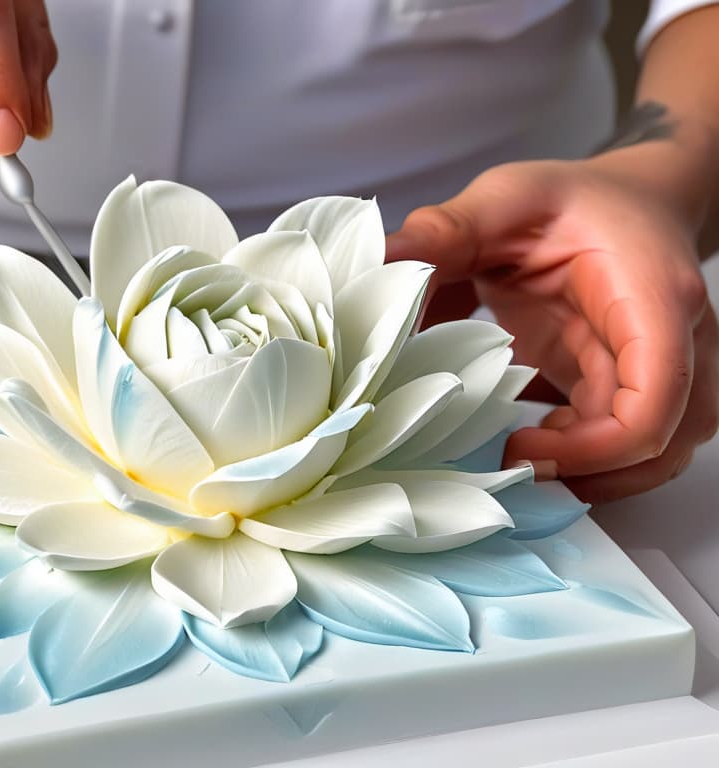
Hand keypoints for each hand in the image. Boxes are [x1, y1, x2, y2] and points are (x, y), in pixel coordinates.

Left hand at [386, 147, 718, 503]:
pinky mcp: (624, 387)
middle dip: (586, 473)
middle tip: (506, 470)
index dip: (594, 446)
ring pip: (651, 457)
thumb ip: (445, 231)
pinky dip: (577, 459)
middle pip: (662, 444)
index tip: (521, 446)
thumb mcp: (505, 198)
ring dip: (586, 475)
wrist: (626, 198)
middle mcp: (675, 341)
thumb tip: (379, 263)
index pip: (656, 400)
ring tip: (513, 468)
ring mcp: (657, 370)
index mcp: (651, 296)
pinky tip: (524, 444)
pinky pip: (620, 444)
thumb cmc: (575, 199)